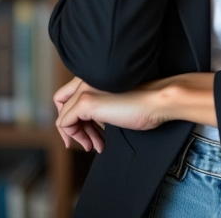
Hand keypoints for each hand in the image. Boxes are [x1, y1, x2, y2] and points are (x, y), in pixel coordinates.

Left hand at [54, 76, 174, 152]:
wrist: (158, 101)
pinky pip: (64, 122)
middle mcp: (87, 78)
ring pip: (63, 115)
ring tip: (93, 145)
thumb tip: (88, 122)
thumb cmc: (145, 103)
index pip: (70, 94)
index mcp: (95, 75)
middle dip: (73, 126)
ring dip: (76, 134)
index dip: (76, 115)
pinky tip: (92, 144)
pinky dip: (75, 136)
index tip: (87, 131)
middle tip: (87, 141)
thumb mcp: (116, 101)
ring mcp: (85, 89)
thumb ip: (101, 103)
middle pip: (62, 103)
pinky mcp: (86, 101)